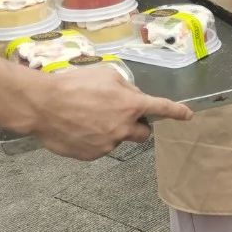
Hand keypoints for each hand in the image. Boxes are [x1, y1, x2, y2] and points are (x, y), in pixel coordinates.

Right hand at [26, 64, 192, 158]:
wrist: (43, 105)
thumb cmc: (74, 84)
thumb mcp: (106, 76)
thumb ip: (125, 88)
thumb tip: (133, 98)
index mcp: (130, 105)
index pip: (161, 108)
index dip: (177, 112)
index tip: (188, 115)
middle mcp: (123, 128)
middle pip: (143, 134)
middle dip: (137, 125)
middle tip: (120, 115)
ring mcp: (107, 144)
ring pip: (118, 139)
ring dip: (112, 130)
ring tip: (88, 117)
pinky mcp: (92, 155)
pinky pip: (100, 147)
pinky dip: (95, 139)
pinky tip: (79, 127)